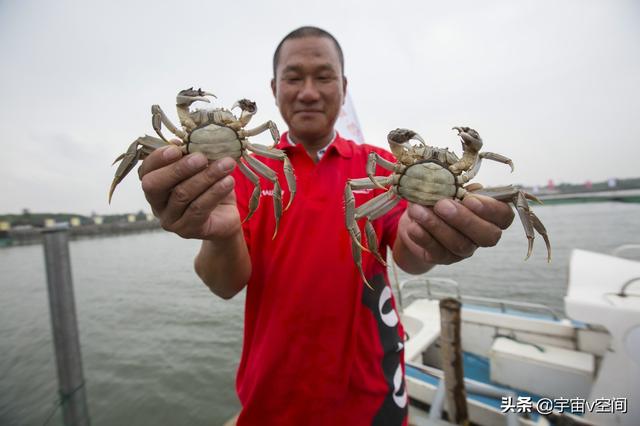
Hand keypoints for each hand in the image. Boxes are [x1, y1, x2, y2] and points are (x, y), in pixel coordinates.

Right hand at [137, 144, 238, 239]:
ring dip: (206, 177)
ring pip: (182, 194)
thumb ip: (192, 155)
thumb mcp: (201, 168)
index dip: (158, 158)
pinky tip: (228, 181)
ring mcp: (170, 219)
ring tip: (226, 164)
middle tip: (201, 158)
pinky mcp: (187, 230)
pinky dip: (215, 192)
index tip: (178, 148)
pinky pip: (199, 208)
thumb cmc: (209, 187)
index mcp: (154, 184)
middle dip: (179, 168)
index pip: (146, 170)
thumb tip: (187, 139)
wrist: (225, 216)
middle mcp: (156, 203)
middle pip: (156, 185)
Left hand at [397, 195, 513, 266]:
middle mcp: (481, 235)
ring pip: (459, 244)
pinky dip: (424, 238)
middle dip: (464, 220)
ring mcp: (464, 250)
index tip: (469, 198)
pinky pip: (437, 252)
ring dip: (437, 226)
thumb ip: (457, 187)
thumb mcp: (449, 187)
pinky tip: (413, 226)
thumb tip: (459, 184)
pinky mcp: (443, 258)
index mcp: (490, 215)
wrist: (417, 217)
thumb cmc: (439, 197)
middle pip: (487, 236)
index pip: (503, 216)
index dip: (490, 209)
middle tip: (442, 205)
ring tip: (418, 211)